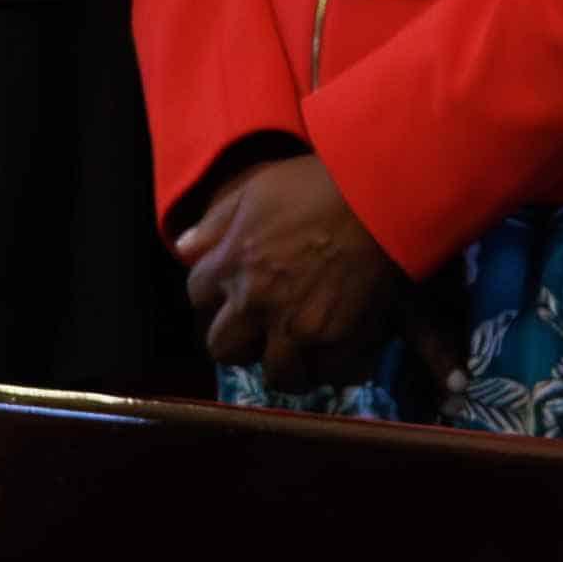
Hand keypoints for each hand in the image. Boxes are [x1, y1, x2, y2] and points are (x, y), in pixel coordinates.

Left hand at [174, 149, 411, 387]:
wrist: (379, 198)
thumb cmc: (316, 186)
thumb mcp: (254, 191)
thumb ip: (215, 225)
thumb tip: (183, 249)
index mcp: (230, 264)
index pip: (196, 296)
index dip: (213, 295)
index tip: (231, 293)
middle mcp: (255, 302)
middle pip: (223, 349)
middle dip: (239, 342)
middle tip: (260, 332)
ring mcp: (297, 326)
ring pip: (276, 375)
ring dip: (285, 366)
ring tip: (299, 351)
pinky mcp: (339, 340)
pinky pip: (326, 374)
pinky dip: (331, 368)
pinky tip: (336, 352)